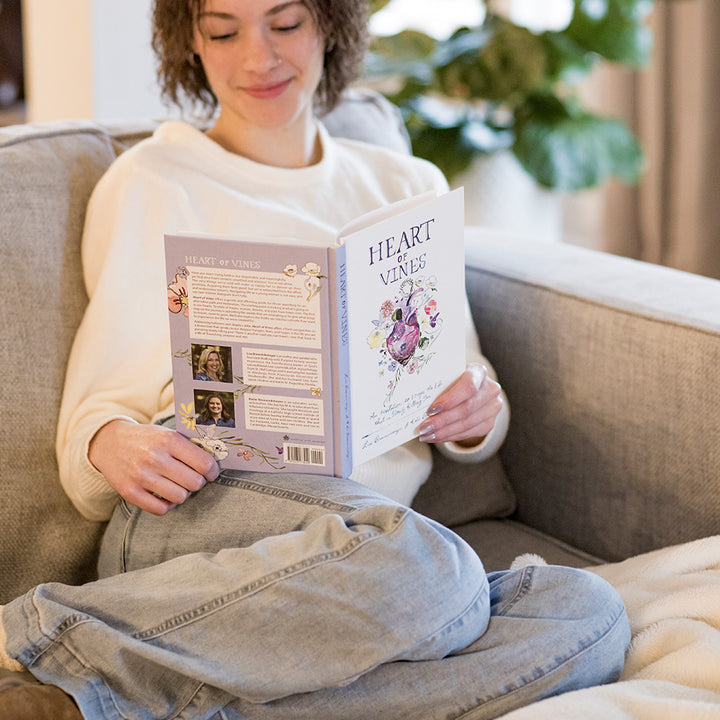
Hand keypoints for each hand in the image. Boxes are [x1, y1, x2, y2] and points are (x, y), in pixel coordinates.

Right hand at [88, 419, 219, 514]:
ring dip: (182, 494)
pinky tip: (165, 495)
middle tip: (192, 478)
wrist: (109, 443)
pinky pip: (161, 509)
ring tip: (177, 485)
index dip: (212, 471)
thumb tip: (215, 463)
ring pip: (180, 497)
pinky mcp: (129, 492)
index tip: (211, 472)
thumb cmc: (146, 439)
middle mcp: (155, 457)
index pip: (204, 463)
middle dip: (197, 482)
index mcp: (168, 440)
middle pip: (194, 483)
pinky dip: (167, 505)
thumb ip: (189, 447)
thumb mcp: (167, 433)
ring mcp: (141, 476)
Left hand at [416, 364, 501, 446]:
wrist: (468, 389)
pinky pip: (469, 433)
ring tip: (426, 435)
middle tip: (424, 427)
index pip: (468, 386)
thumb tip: (418, 398)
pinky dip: (450, 437)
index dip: (450, 399)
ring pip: (467, 424)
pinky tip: (436, 438)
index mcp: (479, 372)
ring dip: (444, 432)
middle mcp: (490, 389)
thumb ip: (438, 382)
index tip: (431, 410)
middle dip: (442, 420)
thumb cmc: (452, 380)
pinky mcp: (489, 422)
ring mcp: (493, 407)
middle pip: (467, 408)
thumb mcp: (447, 375)